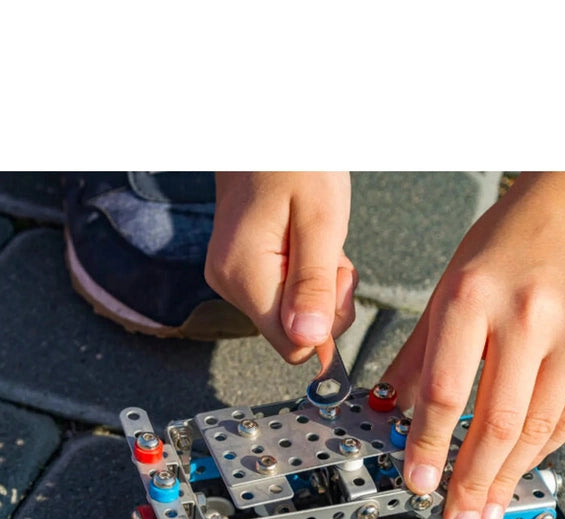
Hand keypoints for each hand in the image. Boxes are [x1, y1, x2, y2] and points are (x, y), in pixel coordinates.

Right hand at [206, 172, 356, 363]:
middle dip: (323, 299)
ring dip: (316, 283)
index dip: (325, 322)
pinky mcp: (238, 270)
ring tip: (316, 236)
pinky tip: (304, 239)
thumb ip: (314, 285)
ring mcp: (231, 278)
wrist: (265, 126)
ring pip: (289, 313)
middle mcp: (229, 285)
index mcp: (245, 277)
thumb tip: (309, 343)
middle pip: (291, 332)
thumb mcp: (320, 220)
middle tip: (330, 250)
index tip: (335, 275)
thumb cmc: (297, 159)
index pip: (293, 346)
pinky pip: (282, 294)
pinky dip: (304, 273)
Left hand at [383, 172, 564, 518]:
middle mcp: (528, 316)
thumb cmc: (507, 244)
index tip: (417, 482)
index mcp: (474, 298)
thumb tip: (389, 409)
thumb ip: (419, 354)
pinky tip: (519, 470)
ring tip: (487, 509)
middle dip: (472, 481)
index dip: (429, 445)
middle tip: (457, 518)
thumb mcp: (448, 287)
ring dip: (507, 478)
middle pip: (497, 422)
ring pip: (537, 429)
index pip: (447, 392)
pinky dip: (542, 450)